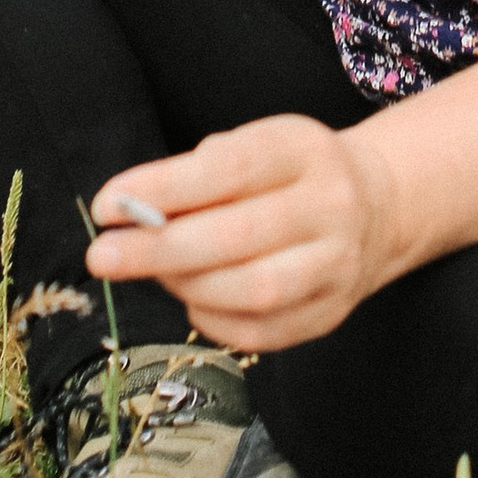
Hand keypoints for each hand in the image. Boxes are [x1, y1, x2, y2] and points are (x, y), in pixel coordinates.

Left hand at [84, 116, 397, 349]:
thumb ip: (200, 172)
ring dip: (186, 286)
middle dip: (159, 250)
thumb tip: (133, 212)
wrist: (376, 207)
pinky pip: (262, 331)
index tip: (107, 205)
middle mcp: (331, 208)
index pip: (231, 168)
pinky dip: (212, 319)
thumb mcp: (257, 146)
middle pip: (239, 236)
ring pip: (254, 290)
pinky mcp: (330, 313)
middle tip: (102, 256)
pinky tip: (192, 297)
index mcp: (306, 151)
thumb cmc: (291, 173)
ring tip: (153, 273)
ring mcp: (337, 266)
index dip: (164, 188)